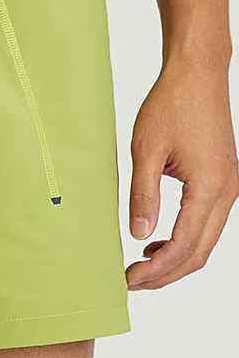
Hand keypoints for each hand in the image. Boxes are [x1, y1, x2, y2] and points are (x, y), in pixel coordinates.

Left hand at [127, 56, 238, 289]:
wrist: (197, 75)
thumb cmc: (171, 106)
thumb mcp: (145, 151)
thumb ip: (142, 195)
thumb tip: (138, 235)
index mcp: (210, 188)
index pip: (184, 246)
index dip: (156, 270)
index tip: (128, 279)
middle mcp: (226, 193)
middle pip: (200, 253)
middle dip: (165, 274)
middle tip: (130, 282)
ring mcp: (228, 188)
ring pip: (205, 242)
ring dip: (174, 260)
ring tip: (139, 267)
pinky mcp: (221, 181)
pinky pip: (205, 223)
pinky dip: (183, 241)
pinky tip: (155, 242)